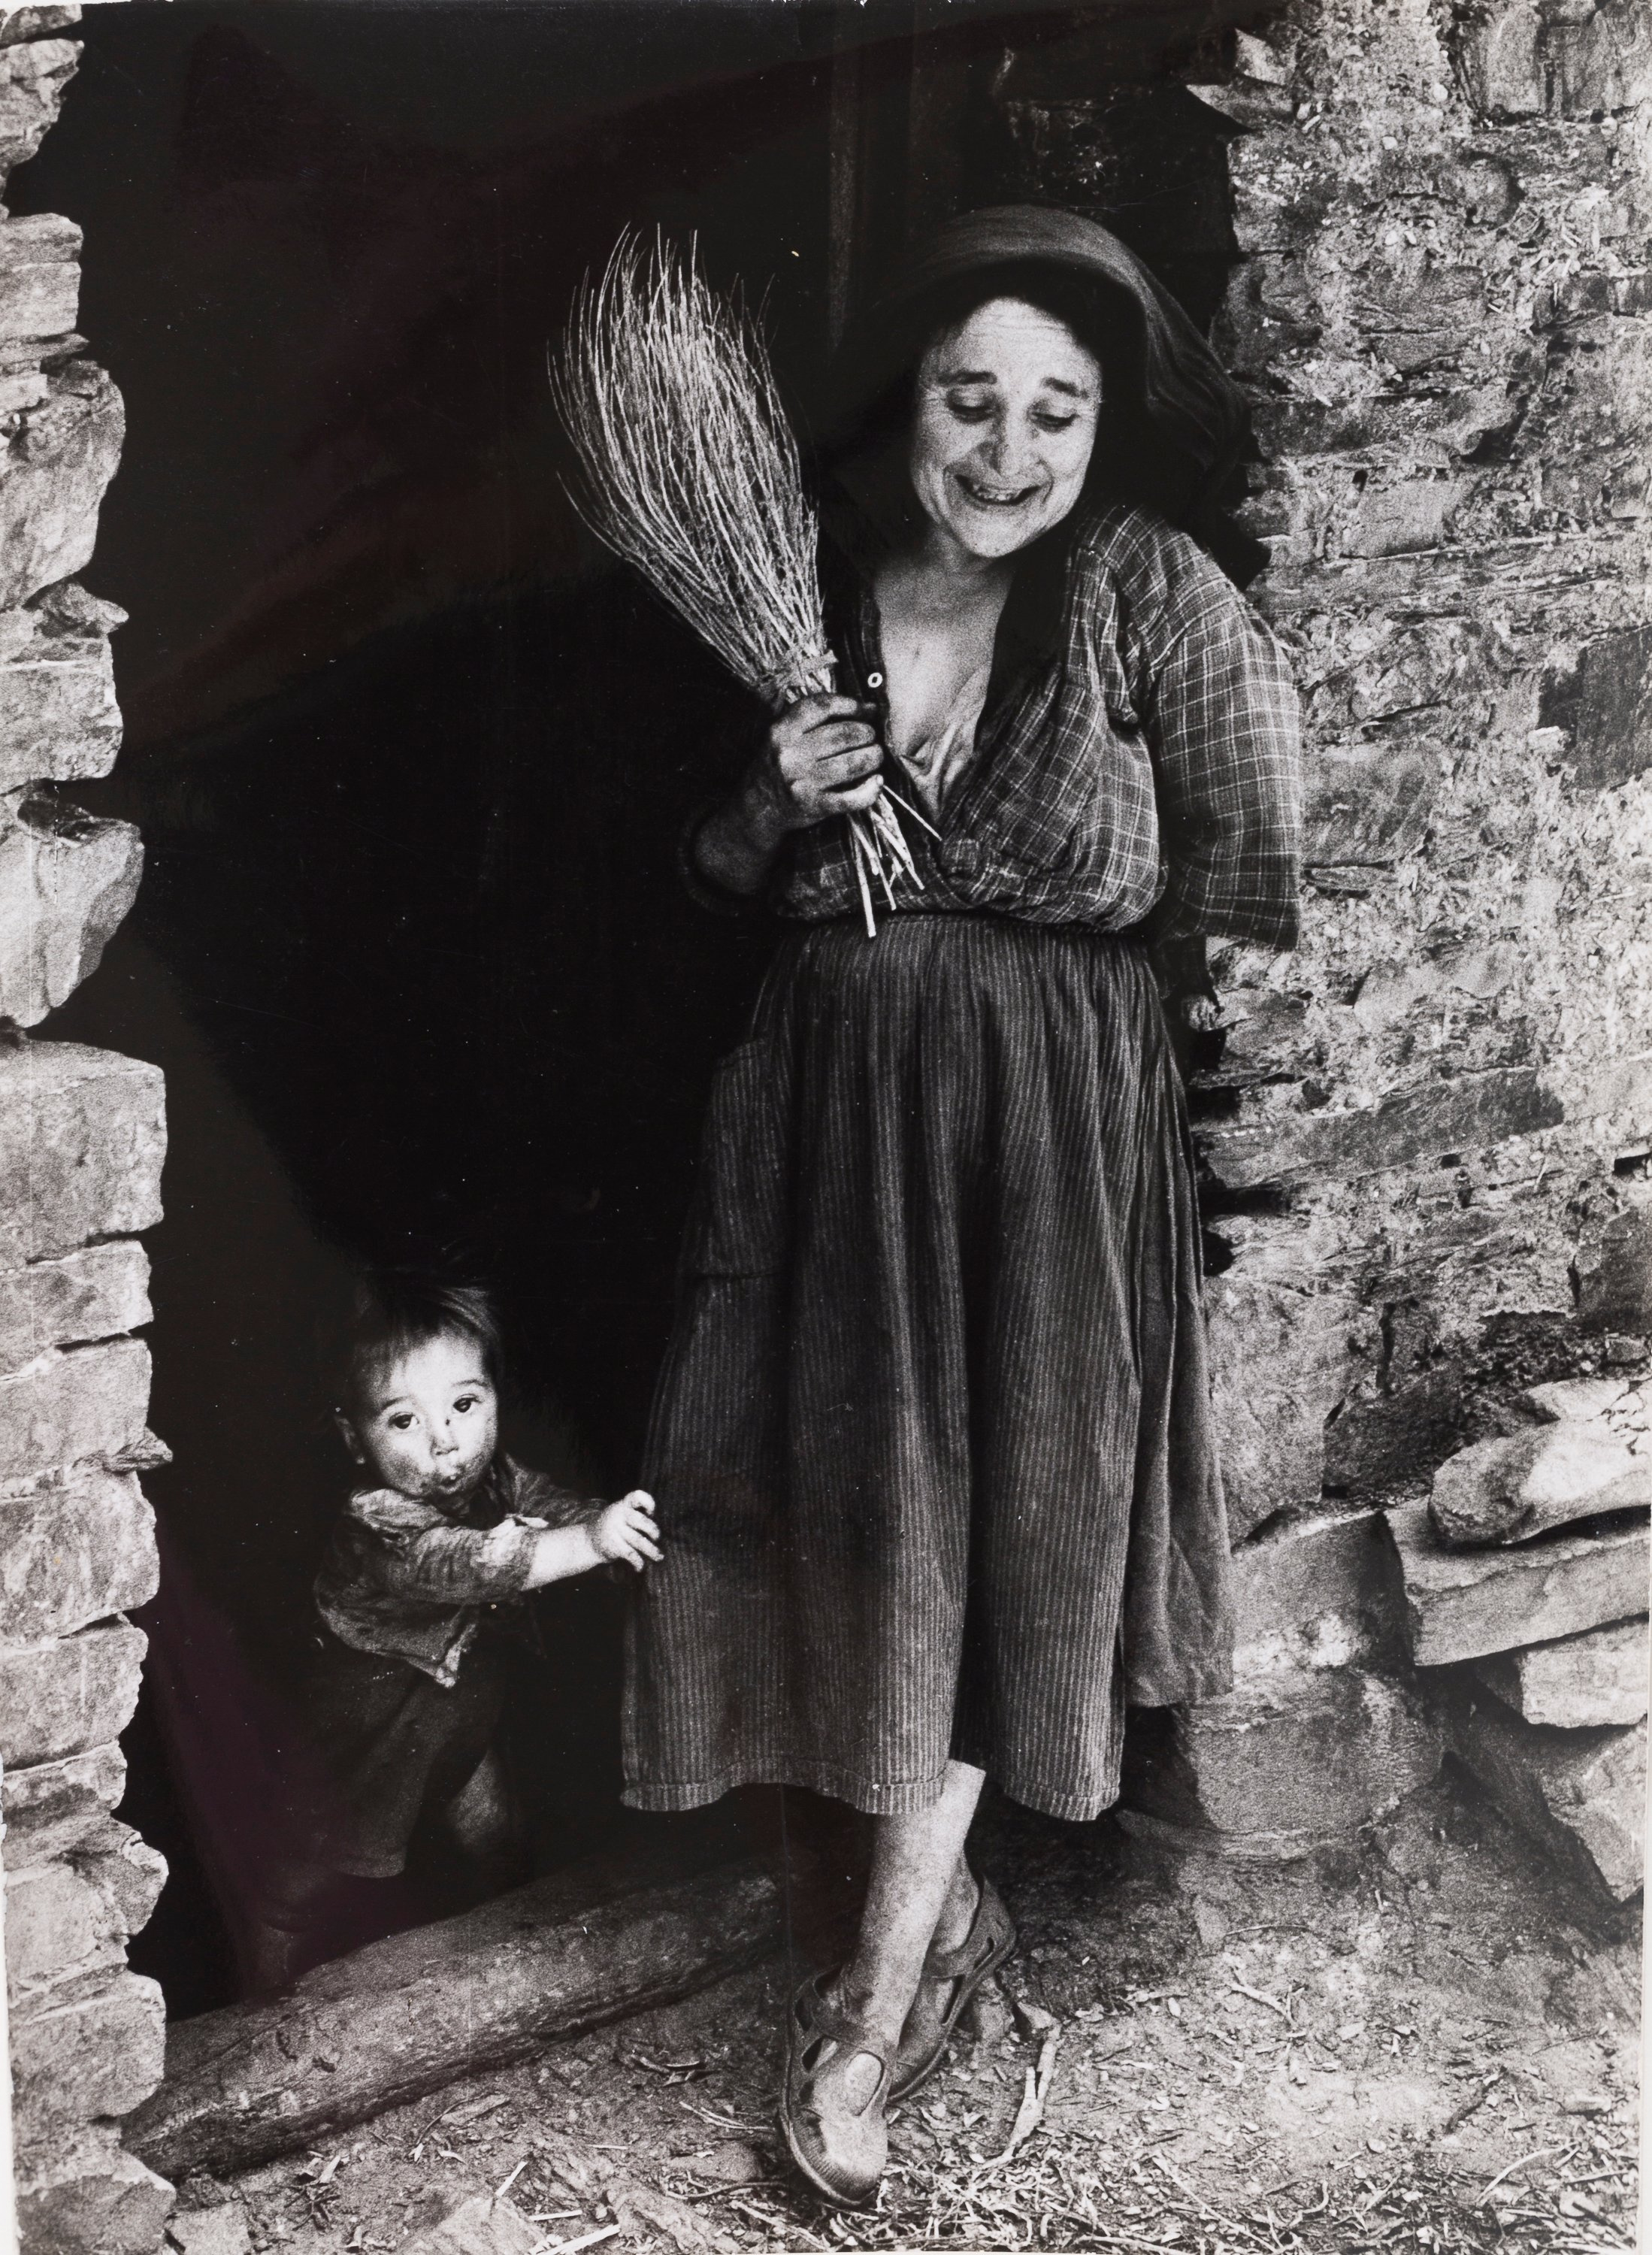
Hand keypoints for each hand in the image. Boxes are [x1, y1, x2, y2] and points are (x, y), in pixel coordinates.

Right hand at [592, 1489, 662, 1572]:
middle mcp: (618, 1514)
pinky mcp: (612, 1545)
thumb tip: (659, 1531)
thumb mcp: (622, 1514)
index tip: (651, 1513)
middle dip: (654, 1531)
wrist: (589, 1540)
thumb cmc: (615, 1527)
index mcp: (623, 1504)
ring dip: (652, 1551)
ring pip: (639, 1540)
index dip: (649, 1503)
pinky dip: (638, 1562)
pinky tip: (640, 1567)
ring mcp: (614, 1529)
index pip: (637, 1496)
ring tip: (659, 1557)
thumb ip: (638, 1515)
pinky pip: (631, 1554)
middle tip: (657, 1539)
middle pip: (642, 1521)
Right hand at [755, 693, 882, 831]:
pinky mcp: (814, 805)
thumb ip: (816, 719)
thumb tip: (869, 708)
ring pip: (853, 763)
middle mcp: (791, 754)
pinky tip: (876, 782)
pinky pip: (852, 798)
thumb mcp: (783, 734)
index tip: (866, 710)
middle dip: (867, 733)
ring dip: (873, 757)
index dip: (851, 705)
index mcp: (782, 731)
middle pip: (844, 734)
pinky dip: (870, 790)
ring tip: (875, 755)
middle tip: (871, 737)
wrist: (757, 806)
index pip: (823, 706)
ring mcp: (803, 782)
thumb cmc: (777, 764)